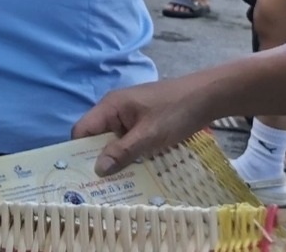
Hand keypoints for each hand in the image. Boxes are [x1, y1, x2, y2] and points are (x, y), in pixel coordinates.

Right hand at [72, 78, 210, 175]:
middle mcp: (114, 109)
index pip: (82, 130)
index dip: (78, 152)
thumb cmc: (176, 112)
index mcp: (109, 107)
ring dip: (117, 159)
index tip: (81, 177)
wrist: (207, 96)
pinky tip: (138, 170)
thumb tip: (97, 170)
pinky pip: (129, 139)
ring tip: (120, 184)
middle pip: (97, 137)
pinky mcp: (143, 120)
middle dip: (99, 160)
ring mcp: (129, 114)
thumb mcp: (149, 135)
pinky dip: (131, 153)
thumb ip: (122, 151)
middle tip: (102, 188)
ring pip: (115, 140)